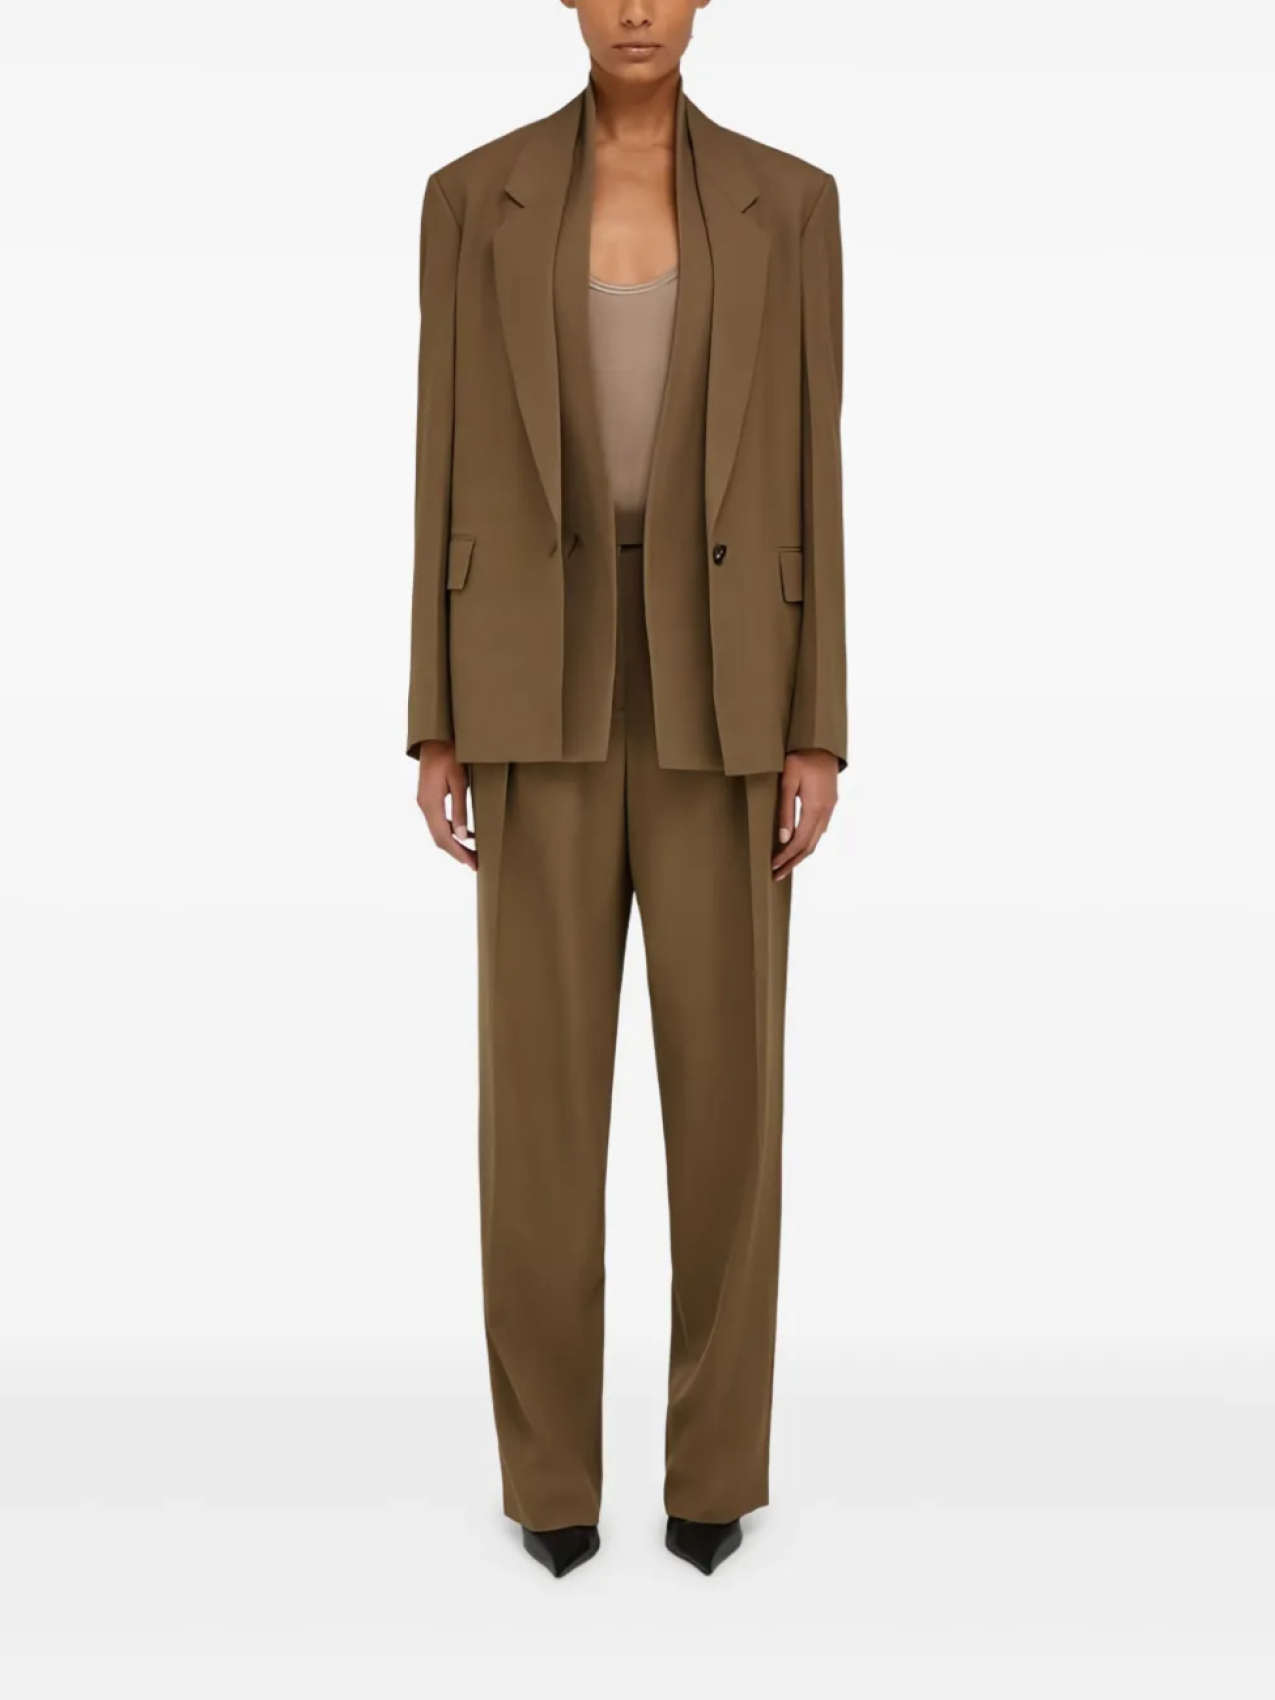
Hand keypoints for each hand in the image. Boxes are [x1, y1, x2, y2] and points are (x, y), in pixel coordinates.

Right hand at [416, 739, 476, 870]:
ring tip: (473, 853)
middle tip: (475, 863)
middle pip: (439, 837)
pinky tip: (466, 834)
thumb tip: (461, 836)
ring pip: (438, 830)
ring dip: (454, 843)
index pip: (443, 837)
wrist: (436, 736)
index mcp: (430, 803)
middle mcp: (424, 805)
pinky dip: (451, 830)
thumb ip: (460, 809)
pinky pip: (439, 820)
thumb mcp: (459, 781)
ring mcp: (425, 801)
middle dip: (457, 852)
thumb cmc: (450, 753)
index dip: (458, 853)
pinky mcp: (429, 797)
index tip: (472, 864)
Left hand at [772, 749, 838, 879]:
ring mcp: (830, 808)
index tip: (772, 866)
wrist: (822, 742)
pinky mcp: (830, 804)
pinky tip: (798, 846)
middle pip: (809, 846)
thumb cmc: (801, 757)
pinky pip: (819, 830)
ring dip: (801, 855)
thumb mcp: (788, 780)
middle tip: (777, 875)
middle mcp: (826, 811)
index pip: (800, 842)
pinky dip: (808, 843)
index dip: (786, 857)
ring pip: (816, 840)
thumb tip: (783, 838)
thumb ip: (785, 809)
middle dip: (793, 863)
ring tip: (786, 865)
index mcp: (815, 807)